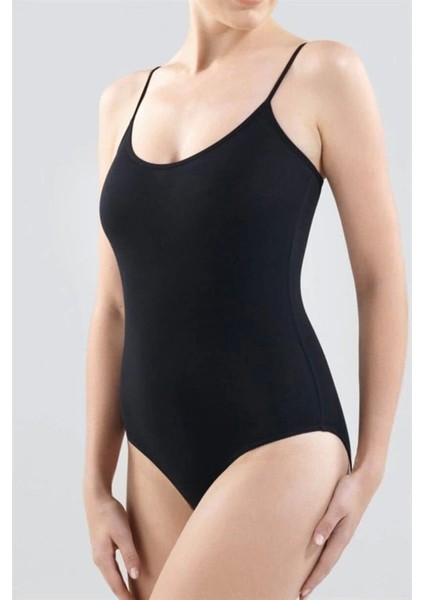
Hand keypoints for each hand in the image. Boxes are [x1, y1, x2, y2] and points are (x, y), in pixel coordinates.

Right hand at [84, 493, 140, 598]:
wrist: (96, 497)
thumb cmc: (110, 513)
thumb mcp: (123, 533)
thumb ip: (129, 554)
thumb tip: (135, 576)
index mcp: (103, 558)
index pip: (116, 584)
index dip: (126, 597)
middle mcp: (99, 559)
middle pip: (113, 583)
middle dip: (123, 594)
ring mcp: (100, 553)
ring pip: (112, 575)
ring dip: (121, 586)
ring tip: (132, 594)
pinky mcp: (103, 546)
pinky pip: (112, 566)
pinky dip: (119, 575)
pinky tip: (126, 575)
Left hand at [299, 468, 381, 597]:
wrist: (363, 481)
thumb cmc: (349, 492)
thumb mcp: (337, 506)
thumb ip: (327, 522)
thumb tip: (317, 541)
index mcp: (341, 537)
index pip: (325, 564)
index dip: (313, 578)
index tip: (302, 591)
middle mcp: (341, 538)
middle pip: (325, 565)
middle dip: (314, 580)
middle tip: (300, 594)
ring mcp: (341, 533)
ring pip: (327, 557)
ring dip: (317, 569)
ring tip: (305, 579)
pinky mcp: (339, 526)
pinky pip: (328, 546)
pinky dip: (320, 556)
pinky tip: (314, 555)